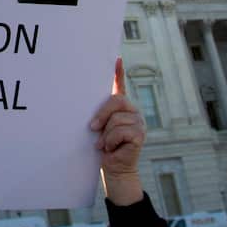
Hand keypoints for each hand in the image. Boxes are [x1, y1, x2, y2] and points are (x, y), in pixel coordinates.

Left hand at [90, 56, 145, 205]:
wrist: (113, 168)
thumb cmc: (102, 147)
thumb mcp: (98, 128)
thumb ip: (98, 115)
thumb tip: (86, 108)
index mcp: (120, 108)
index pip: (120, 86)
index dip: (118, 72)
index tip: (115, 58)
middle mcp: (132, 111)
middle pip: (116, 101)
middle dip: (101, 115)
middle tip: (93, 128)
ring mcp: (139, 122)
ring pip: (116, 119)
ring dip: (105, 134)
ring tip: (105, 144)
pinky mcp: (140, 135)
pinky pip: (120, 131)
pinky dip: (111, 141)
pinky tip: (112, 148)